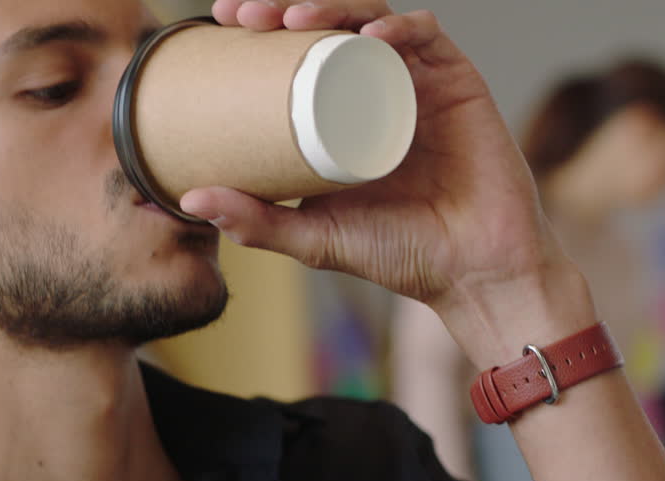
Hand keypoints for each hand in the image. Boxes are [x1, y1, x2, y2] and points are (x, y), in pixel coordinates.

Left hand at [183, 1, 582, 331]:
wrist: (475, 271)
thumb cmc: (400, 254)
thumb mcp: (314, 236)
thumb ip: (256, 222)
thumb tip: (189, 200)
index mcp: (343, 114)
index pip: (296, 54)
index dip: (260, 29)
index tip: (219, 22)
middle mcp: (377, 89)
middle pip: (329, 26)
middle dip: (283, 7)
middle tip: (242, 15)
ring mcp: (417, 82)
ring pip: (371, 19)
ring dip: (331, 6)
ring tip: (293, 19)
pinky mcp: (459, 83)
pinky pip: (428, 37)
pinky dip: (398, 27)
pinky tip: (369, 35)